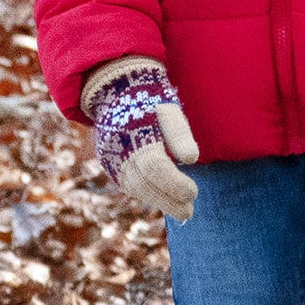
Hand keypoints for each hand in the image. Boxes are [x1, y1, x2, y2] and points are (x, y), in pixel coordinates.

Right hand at [87, 57, 200, 220]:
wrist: (115, 92)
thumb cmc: (149, 101)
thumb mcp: (168, 110)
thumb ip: (180, 134)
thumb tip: (192, 159)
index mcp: (134, 136)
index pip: (155, 169)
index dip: (174, 184)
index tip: (194, 193)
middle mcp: (119, 152)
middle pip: (144, 185)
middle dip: (168, 200)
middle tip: (189, 212)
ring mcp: (111, 160)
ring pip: (135, 188)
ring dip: (159, 201)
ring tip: (182, 210)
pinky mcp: (110, 164)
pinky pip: (129, 185)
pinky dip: (147, 193)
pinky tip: (164, 198)